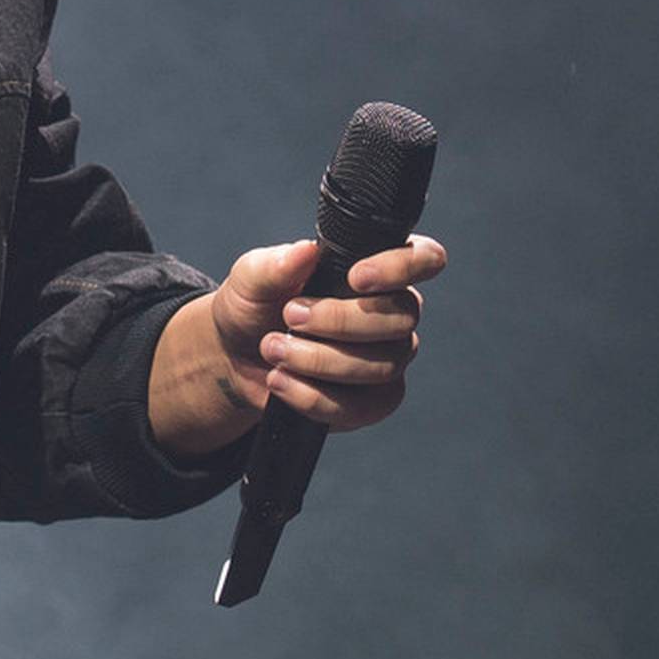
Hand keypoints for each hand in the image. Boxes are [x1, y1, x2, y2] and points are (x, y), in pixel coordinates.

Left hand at [207, 234, 447, 432]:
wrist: (235, 358)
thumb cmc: (255, 307)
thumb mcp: (252, 278)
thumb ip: (275, 265)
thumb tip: (306, 251)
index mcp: (374, 270)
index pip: (424, 258)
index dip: (401, 267)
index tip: (356, 278)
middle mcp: (392, 313)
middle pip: (400, 318)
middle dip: (340, 320)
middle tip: (289, 316)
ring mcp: (387, 359)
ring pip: (380, 365)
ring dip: (319, 359)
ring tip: (273, 349)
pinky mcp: (372, 402)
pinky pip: (362, 407)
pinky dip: (315, 398)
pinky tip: (281, 382)